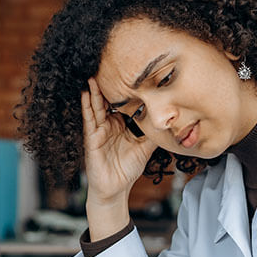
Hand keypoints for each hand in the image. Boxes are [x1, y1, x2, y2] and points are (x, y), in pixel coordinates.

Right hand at [81, 78, 156, 236]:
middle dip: (107, 85)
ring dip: (95, 91)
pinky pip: (89, 119)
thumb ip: (154, 133)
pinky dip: (87, 106)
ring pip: (97, 107)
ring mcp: (99, 131)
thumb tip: (171, 121)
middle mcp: (108, 125)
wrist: (116, 190)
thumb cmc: (128, 169)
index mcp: (121, 125)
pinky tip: (86, 93)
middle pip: (108, 101)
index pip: (122, 103)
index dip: (126, 90)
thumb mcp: (146, 147)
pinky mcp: (92, 139)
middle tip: (109, 66)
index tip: (130, 73)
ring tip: (93, 74)